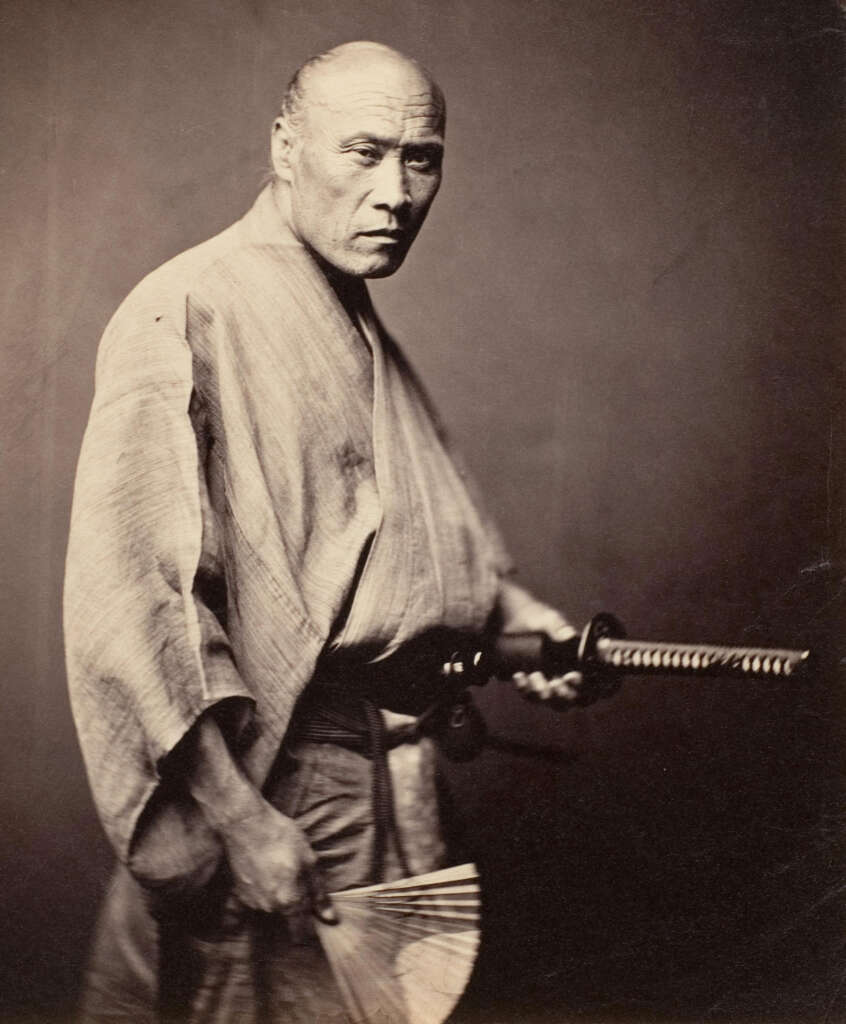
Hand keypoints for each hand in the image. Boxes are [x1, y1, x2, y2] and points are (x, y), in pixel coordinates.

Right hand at [182, 710, 337, 926]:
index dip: (311, 929)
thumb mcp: (309, 861)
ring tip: (281, 865)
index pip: (302, 933)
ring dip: (279, 893)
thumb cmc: (281, 838)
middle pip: (288, 915)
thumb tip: (330, 918)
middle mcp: (269, 908)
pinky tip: (265, 870)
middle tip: (298, 874)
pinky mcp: (238, 892)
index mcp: (289, 902)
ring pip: (272, 905)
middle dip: (296, 901)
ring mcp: (251, 901)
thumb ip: (319, 893)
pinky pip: (256, 898)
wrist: (245, 824)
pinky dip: (263, 889)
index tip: (317, 919)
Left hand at [497, 579, 585, 708]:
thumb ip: (558, 626)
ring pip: (548, 699)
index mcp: (572, 660)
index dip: (581, 685)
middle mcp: (561, 673)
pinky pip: (528, 693)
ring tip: (534, 676)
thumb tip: (569, 635)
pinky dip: (524, 687)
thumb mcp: (547, 618)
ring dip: (543, 693)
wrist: (506, 616)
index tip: (571, 676)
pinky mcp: (527, 681)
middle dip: (563, 695)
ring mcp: (544, 679)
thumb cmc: (532, 615)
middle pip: (568, 698)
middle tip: (554, 683)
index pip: (585, 682)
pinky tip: (518, 675)